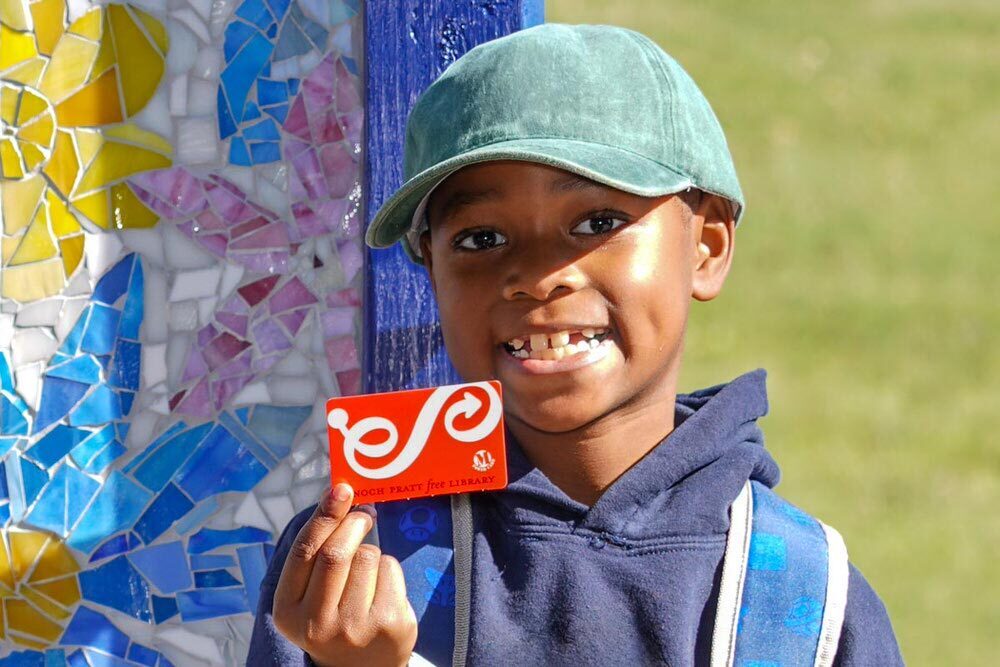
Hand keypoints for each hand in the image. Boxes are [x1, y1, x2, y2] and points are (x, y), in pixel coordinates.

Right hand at [272, 483, 416, 666]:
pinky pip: (391, 569)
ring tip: (366, 573)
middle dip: (353, 523)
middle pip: (336, 553)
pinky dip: (388, 567)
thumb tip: (337, 494)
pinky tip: (382, 588)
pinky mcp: (390, 625)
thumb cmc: (334, 617)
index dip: (323, 515)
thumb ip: (317, 552)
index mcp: (289, 611)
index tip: (340, 489)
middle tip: (363, 513)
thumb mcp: (311, 594)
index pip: (304, 552)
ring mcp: (355, 627)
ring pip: (367, 557)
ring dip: (370, 551)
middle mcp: (317, 624)